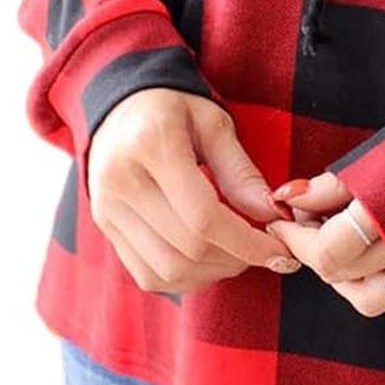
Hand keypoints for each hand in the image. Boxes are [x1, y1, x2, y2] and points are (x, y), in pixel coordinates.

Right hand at [86, 89, 300, 291]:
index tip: (280, 248)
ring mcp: (107, 208)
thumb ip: (241, 172)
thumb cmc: (175, 108)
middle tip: (263, 249)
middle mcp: (121, 181)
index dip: (247, 242)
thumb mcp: (214, 124)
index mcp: (151, 145)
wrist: (121, 106)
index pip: (204, 217)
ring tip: (237, 254)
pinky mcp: (105, 227)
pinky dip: (185, 278)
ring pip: (167, 270)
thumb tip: (272, 215)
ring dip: (212, 272)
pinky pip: (148, 275)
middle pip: (186, 248)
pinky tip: (207, 259)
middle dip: (235, 258)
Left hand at [263, 171, 384, 318]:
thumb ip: (331, 187)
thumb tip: (290, 199)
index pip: (323, 252)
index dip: (293, 238)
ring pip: (368, 298)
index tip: (280, 221)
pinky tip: (367, 253)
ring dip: (342, 274)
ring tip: (336, 239)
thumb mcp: (377, 155)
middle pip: (339, 273)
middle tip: (305, 219)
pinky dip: (375, 282)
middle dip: (311, 249)